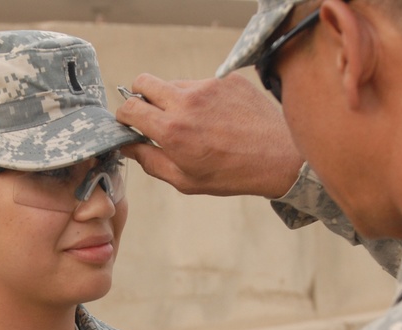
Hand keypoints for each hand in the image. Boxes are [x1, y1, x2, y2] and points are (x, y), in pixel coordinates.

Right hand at [116, 73, 302, 198]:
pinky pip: (202, 83)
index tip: (128, 123)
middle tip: (149, 113)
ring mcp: (207, 86)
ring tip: (195, 124)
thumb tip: (128, 145)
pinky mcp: (226, 78)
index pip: (130, 108)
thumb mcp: (185, 180)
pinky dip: (202, 98)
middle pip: (143, 82)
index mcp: (172, 129)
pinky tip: (219, 118)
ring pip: (174, 83)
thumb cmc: (231, 174)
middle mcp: (186, 101)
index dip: (123, 116)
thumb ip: (150, 161)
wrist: (278, 157)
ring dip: (174, 99)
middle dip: (139, 96)